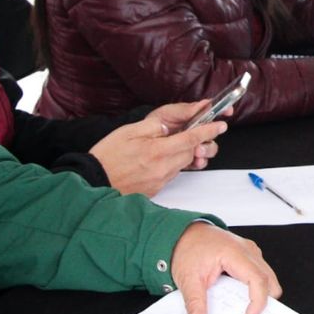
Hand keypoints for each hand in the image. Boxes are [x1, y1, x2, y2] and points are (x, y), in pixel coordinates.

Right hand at [90, 104, 226, 195]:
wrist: (92, 181)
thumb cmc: (107, 155)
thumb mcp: (128, 131)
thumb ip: (153, 126)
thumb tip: (170, 127)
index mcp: (157, 151)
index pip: (191, 139)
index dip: (208, 131)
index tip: (221, 124)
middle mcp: (162, 168)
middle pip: (191, 152)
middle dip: (196, 142)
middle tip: (195, 132)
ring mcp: (159, 181)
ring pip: (182, 164)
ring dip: (183, 153)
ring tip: (169, 145)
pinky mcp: (155, 189)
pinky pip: (171, 174)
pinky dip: (171, 164)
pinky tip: (158, 159)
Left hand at [171, 223, 281, 313]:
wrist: (185, 233)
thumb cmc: (188, 248)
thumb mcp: (187, 278)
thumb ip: (194, 303)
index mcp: (234, 253)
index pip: (258, 278)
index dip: (258, 301)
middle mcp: (247, 250)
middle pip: (269, 279)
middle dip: (265, 300)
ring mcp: (250, 251)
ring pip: (267, 276)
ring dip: (260, 294)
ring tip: (245, 309)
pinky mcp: (248, 255)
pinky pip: (260, 273)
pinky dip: (255, 287)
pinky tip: (240, 298)